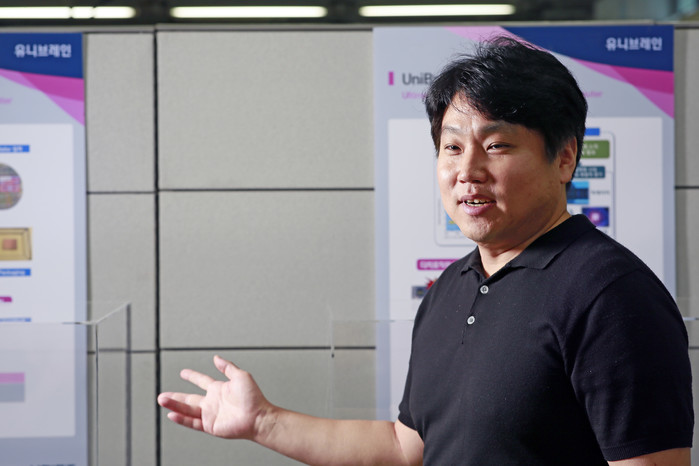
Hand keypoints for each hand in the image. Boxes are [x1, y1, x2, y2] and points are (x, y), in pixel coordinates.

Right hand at [157, 355, 271, 439]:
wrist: (258, 416)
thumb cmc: (253, 397)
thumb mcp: (240, 376)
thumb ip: (227, 367)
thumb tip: (216, 358)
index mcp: (219, 389)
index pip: (201, 381)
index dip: (192, 376)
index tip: (183, 372)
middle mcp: (212, 402)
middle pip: (189, 398)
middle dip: (175, 396)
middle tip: (162, 395)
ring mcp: (210, 414)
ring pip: (187, 410)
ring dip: (174, 406)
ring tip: (162, 401)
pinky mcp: (210, 425)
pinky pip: (192, 422)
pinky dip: (182, 418)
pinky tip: (172, 414)